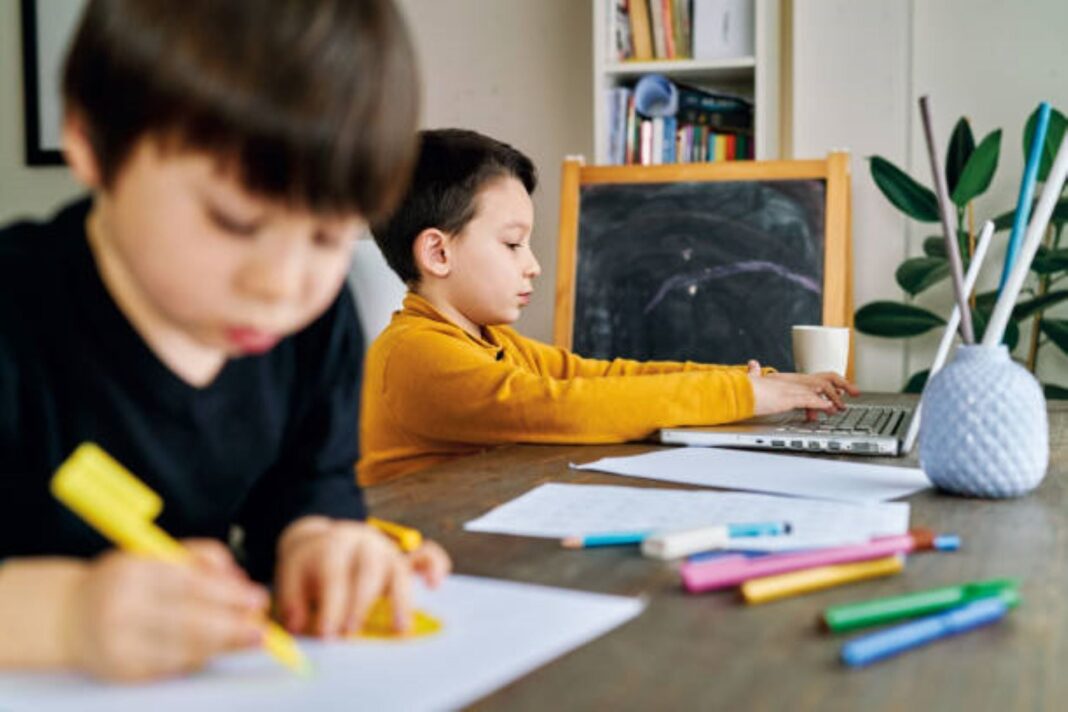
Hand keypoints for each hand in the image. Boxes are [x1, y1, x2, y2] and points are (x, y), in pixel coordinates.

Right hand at [66, 541, 268, 680]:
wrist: (68, 615)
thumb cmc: (124, 581)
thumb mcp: (155, 555)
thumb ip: (199, 558)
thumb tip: (239, 577)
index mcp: (133, 572)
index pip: (190, 585)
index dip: (229, 595)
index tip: (257, 599)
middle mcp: (123, 608)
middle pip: (188, 621)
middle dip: (232, 626)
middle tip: (262, 628)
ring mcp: (119, 643)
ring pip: (181, 648)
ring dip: (222, 645)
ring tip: (250, 639)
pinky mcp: (121, 671)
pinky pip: (169, 667)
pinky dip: (198, 659)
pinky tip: (217, 652)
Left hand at [275, 516, 450, 637]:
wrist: (325, 540)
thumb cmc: (311, 565)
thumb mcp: (292, 575)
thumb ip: (292, 601)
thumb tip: (298, 626)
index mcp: (333, 544)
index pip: (334, 573)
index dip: (331, 605)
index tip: (328, 634)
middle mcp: (364, 542)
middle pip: (368, 569)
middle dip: (361, 603)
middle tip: (353, 632)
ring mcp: (388, 548)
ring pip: (398, 568)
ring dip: (401, 599)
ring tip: (400, 627)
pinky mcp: (406, 555)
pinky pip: (427, 554)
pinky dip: (435, 567)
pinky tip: (434, 585)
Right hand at [747, 360, 859, 417]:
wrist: (736, 391)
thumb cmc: (743, 388)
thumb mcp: (752, 380)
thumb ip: (755, 372)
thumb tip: (753, 364)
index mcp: (786, 379)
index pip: (812, 376)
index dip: (829, 381)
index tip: (840, 389)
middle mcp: (791, 381)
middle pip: (823, 377)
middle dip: (841, 384)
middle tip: (854, 392)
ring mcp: (790, 388)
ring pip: (820, 388)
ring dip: (833, 397)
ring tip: (841, 407)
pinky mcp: (787, 398)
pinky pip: (809, 400)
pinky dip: (821, 404)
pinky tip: (829, 408)